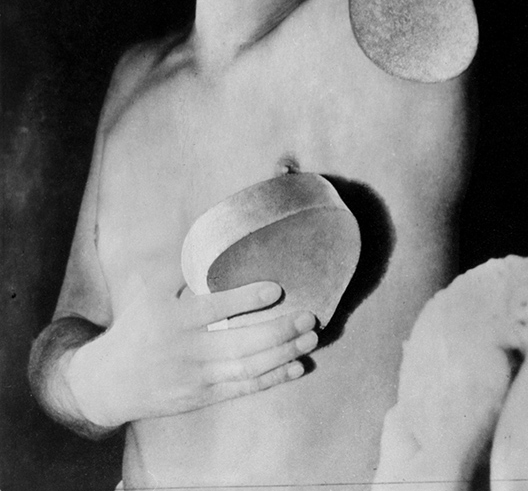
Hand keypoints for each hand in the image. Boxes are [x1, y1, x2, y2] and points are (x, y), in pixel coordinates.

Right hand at [66, 279, 316, 426]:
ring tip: (311, 338)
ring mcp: (196, 378)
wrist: (109, 382)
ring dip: (283, 354)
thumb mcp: (149, 293)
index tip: (275, 289)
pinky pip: (242, 389)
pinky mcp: (202, 398)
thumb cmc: (137, 327)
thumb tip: (210, 236)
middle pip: (239, 343)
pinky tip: (296, 366)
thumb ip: (180, 270)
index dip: (245, 299)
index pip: (214, 309)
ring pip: (246, 368)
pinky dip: (271, 379)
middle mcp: (186, 350)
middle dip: (278, 330)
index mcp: (173, 320)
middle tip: (309, 316)